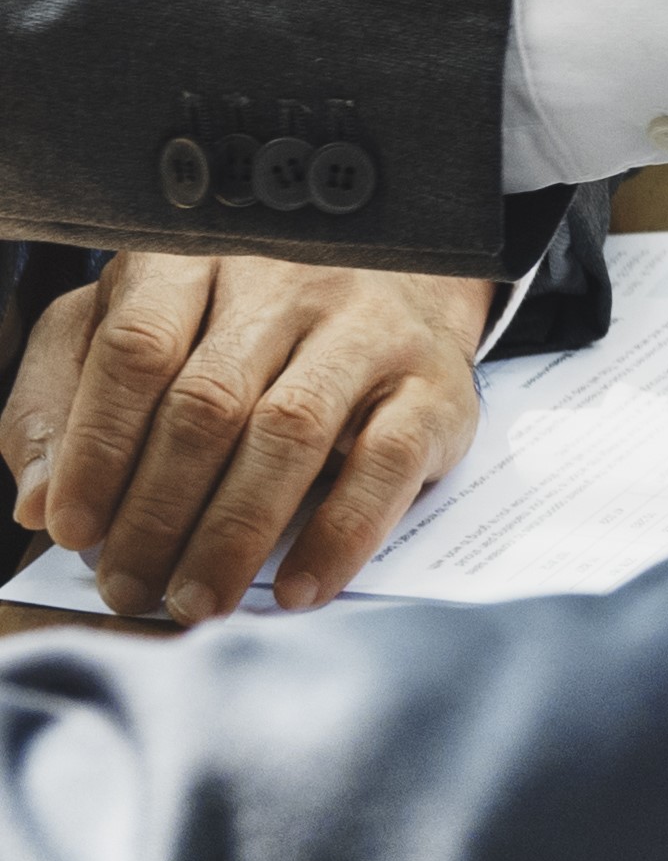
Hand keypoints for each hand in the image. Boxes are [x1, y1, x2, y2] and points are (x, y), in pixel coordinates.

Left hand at [6, 254, 492, 618]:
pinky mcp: (435, 387)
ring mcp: (367, 331)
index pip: (137, 350)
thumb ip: (64, 401)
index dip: (98, 446)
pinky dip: (339, 535)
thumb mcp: (136, 333)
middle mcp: (284, 284)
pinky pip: (385, 466)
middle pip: (208, 400)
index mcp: (194, 262)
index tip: (72, 530)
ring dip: (235, 531)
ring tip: (195, 598)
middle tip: (129, 586)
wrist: (405, 283)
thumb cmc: (243, 322)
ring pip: (290, 433)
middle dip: (158, 509)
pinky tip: (297, 588)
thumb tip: (40, 501)